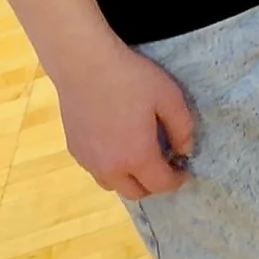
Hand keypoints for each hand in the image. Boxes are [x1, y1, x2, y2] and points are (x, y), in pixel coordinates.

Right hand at [55, 38, 195, 199]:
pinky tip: (118, 144)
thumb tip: (184, 151)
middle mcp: (110, 167)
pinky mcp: (74, 150)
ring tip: (140, 156)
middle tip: (164, 164)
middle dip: (153, 184)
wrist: (85, 66)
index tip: (184, 170)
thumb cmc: (132, 79)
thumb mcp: (169, 98)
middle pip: (135, 193)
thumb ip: (182, 129)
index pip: (160, 185)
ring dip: (129, 178)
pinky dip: (111, 167)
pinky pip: (96, 170)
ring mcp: (88, 161)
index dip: (177, 180)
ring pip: (112, 185)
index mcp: (136, 156)